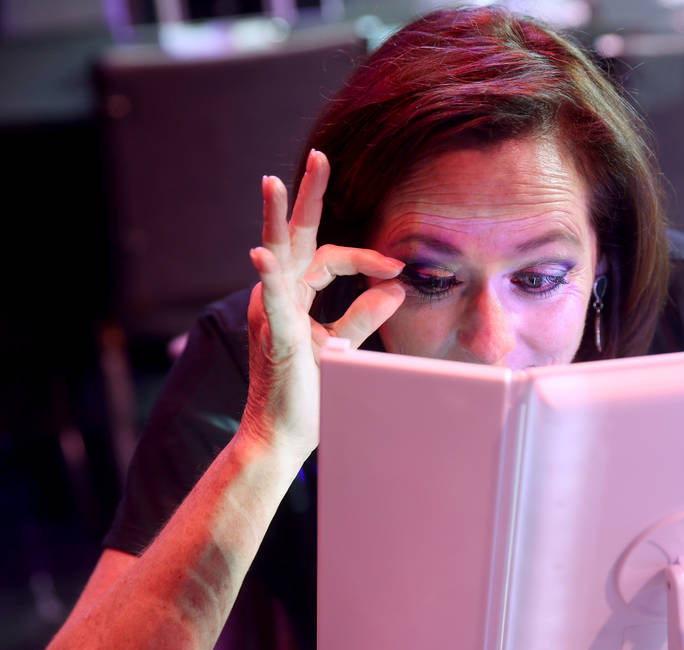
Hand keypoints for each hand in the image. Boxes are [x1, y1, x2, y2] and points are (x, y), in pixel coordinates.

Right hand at [242, 149, 404, 456]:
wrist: (284, 435)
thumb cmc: (310, 391)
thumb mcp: (344, 344)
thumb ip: (365, 313)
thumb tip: (396, 286)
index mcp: (295, 296)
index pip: (330, 257)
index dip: (367, 257)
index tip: (398, 264)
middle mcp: (278, 297)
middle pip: (295, 237)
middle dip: (307, 196)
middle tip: (319, 156)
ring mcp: (273, 315)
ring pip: (275, 256)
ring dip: (275, 218)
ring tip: (274, 182)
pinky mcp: (276, 338)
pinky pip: (272, 302)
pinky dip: (268, 276)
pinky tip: (261, 252)